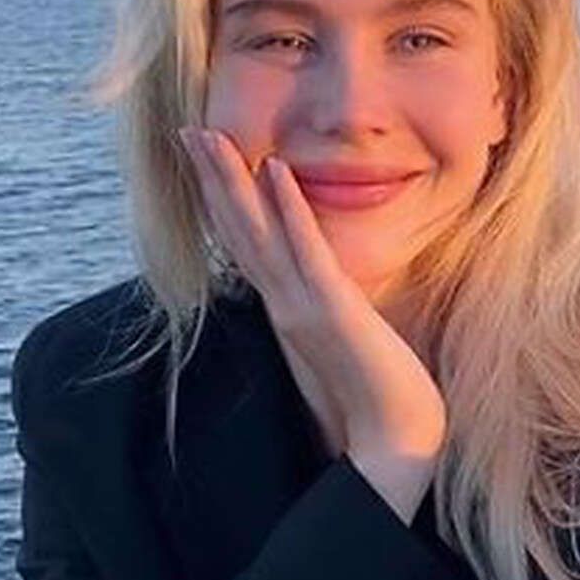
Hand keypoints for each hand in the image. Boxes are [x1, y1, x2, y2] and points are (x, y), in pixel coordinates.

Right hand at [178, 126, 446, 462]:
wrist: (392, 447)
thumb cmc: (376, 406)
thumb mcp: (341, 350)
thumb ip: (322, 323)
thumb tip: (315, 309)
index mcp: (286, 314)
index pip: (246, 248)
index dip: (223, 205)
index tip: (205, 164)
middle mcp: (283, 306)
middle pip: (238, 232)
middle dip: (212, 179)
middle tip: (187, 131)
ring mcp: (301, 307)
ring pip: (257, 233)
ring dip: (231, 181)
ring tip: (207, 135)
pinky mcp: (331, 310)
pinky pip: (306, 249)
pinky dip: (288, 208)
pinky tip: (274, 167)